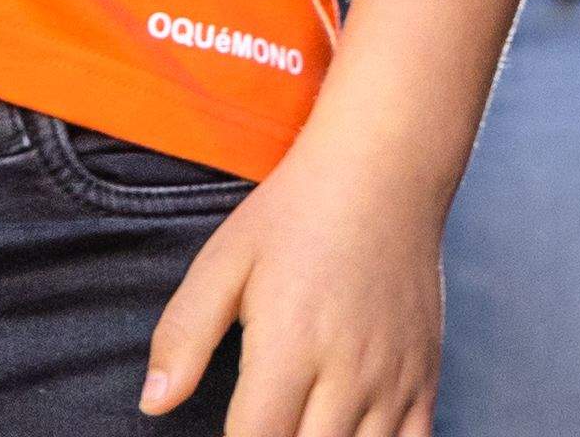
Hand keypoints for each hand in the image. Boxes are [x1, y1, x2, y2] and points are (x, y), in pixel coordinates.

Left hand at [143, 120, 444, 436]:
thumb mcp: (224, 260)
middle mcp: (348, 371)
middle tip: (262, 423)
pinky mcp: (426, 374)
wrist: (386, 168)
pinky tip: (348, 433)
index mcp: (290, 345)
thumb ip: (184, 334)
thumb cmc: (296, 213)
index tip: (232, 432)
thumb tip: (153, 403)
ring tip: (298, 425)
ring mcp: (394, 377)